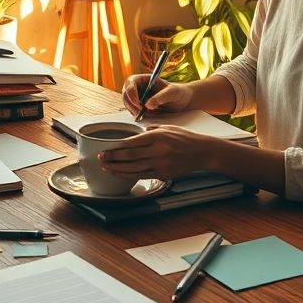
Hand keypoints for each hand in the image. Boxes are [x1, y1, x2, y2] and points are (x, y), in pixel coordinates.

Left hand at [99, 125, 214, 180]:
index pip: (131, 143)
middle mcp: (158, 150)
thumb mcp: (167, 127)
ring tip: (106, 167)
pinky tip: (120, 174)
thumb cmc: (185, 138)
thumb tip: (135, 135)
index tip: (105, 149)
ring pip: (133, 168)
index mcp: (157, 136)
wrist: (203, 151)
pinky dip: (128, 175)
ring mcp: (161, 164)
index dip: (115, 148)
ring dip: (117, 169)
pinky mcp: (164, 174)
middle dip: (112, 158)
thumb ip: (150, 130)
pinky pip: (142, 175)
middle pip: (129, 156)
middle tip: (100, 158)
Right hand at [121, 74, 194, 117]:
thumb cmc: (179, 92)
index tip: (138, 103)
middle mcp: (140, 87)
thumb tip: (148, 105)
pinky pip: (132, 110)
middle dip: (130, 103)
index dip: (131, 92)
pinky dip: (136, 114)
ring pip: (127, 102)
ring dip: (133, 110)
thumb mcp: (172, 93)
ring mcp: (139, 96)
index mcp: (145, 79)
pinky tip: (145, 115)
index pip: (131, 82)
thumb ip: (160, 97)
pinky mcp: (140, 106)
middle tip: (139, 113)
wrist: (184, 101)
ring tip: (145, 114)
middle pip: (126, 93)